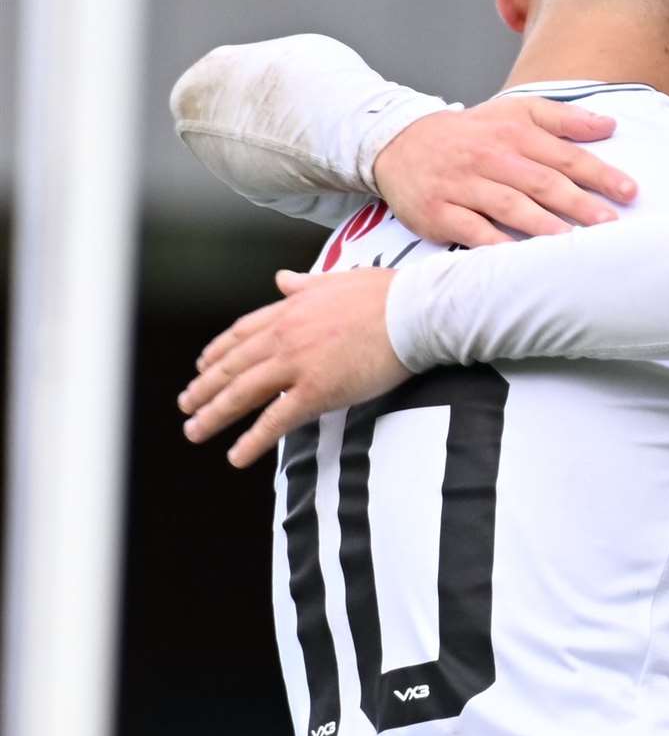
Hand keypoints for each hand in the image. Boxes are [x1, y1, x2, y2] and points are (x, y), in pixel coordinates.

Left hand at [178, 268, 410, 466]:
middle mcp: (284, 337)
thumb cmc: (387, 294)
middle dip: (204, 388)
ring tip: (195, 432)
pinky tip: (236, 457)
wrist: (414, 310)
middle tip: (186, 405)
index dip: (218, 353)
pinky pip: (275, 420)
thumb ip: (305, 284)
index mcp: (290, 309)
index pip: (241, 333)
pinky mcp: (316, 391)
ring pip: (242, 394)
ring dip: (214, 415)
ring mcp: (297, 364)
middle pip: (233, 366)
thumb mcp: (338, 279)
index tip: (202, 367)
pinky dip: (252, 440)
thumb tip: (282, 278)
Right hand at [374, 96, 637, 246]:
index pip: (564, 155)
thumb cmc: (471, 133)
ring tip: (573, 243)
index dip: (599, 173)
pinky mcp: (440, 211)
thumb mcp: (514, 113)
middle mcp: (490, 158)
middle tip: (610, 223)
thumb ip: (563, 119)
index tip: (630, 191)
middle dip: (579, 203)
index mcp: (514, 134)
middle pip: (541, 182)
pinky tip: (519, 259)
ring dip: (543, 225)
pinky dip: (494, 244)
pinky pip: (471, 230)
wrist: (399, 142)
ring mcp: (463, 186)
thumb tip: (610, 124)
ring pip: (509, 206)